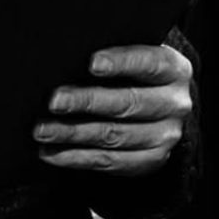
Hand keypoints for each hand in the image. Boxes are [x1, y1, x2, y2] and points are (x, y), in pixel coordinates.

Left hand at [33, 44, 193, 176]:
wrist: (162, 110)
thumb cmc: (136, 75)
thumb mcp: (137, 57)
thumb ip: (115, 56)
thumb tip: (69, 57)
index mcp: (175, 70)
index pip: (150, 63)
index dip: (122, 62)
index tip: (92, 63)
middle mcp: (175, 104)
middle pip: (129, 103)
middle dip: (87, 101)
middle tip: (54, 101)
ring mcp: (166, 136)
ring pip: (114, 136)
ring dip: (73, 133)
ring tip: (42, 130)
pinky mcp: (151, 161)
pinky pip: (109, 162)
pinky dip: (76, 158)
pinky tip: (51, 152)